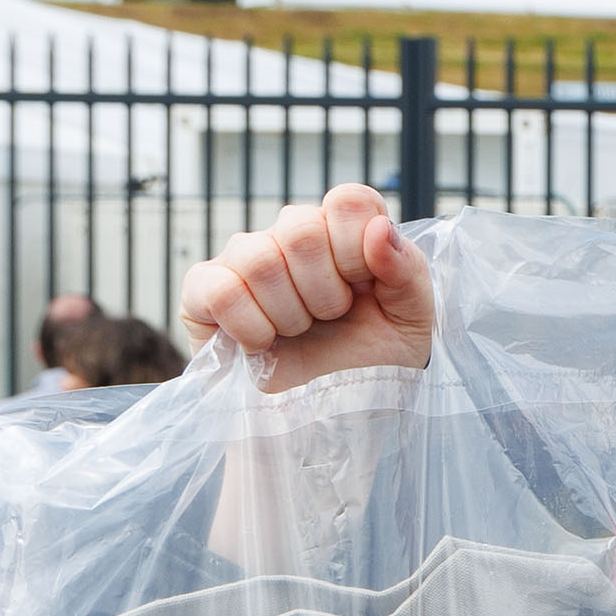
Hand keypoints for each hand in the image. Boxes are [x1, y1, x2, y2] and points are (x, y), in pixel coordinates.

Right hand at [180, 183, 434, 389]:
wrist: (334, 415)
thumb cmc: (373, 361)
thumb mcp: (412, 319)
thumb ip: (406, 269)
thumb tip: (378, 227)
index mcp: (344, 231)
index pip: (348, 200)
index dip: (357, 247)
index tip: (364, 288)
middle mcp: (290, 235)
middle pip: (300, 228)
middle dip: (325, 292)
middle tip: (329, 320)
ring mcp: (243, 259)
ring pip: (258, 258)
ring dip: (289, 314)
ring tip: (298, 334)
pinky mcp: (203, 292)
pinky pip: (216, 287)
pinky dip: (248, 325)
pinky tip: (262, 343)